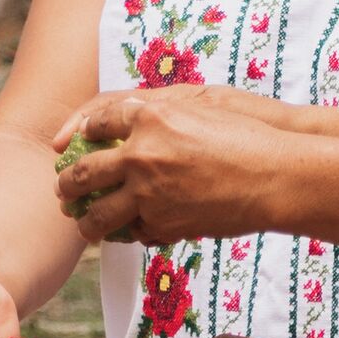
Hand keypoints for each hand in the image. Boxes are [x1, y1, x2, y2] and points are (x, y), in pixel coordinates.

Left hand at [50, 88, 313, 246]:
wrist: (275, 177)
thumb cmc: (246, 134)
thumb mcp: (201, 104)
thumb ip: (159, 109)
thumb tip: (128, 113)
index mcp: (148, 117)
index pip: (96, 120)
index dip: (78, 131)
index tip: (70, 142)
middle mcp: (140, 154)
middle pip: (83, 172)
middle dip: (67, 184)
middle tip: (62, 190)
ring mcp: (149, 193)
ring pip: (98, 215)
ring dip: (86, 222)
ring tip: (84, 224)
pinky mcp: (163, 225)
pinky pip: (133, 232)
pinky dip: (128, 233)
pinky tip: (128, 233)